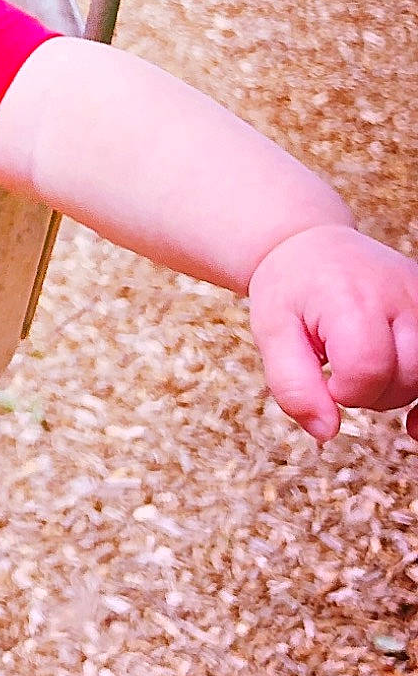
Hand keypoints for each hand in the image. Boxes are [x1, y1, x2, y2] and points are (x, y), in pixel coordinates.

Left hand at [248, 225, 417, 443]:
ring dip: (396, 389)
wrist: (311, 244)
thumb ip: (293, 385)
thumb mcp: (272, 333)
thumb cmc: (289, 289)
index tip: (322, 377)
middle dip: (370, 393)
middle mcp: (401, 296)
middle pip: (405, 378)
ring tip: (364, 367)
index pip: (367, 370)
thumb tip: (325, 432)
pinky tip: (412, 420)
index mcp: (353, 298)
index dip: (342, 391)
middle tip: (338, 368)